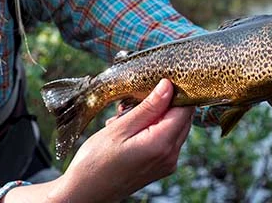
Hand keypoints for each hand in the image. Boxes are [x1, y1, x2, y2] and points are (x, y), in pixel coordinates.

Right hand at [51, 79, 192, 201]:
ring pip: (174, 127)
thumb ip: (148, 107)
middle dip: (164, 103)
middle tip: (135, 100)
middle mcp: (170, 156)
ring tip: (126, 117)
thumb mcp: (119, 128)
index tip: (159, 80)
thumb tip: (168, 86)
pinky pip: (166, 139)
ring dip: (156, 116)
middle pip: (183, 118)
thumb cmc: (96, 161)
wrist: (86, 192)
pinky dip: (153, 129)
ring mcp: (167, 163)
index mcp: (162, 144)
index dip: (177, 92)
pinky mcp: (161, 167)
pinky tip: (129, 129)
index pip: (185, 109)